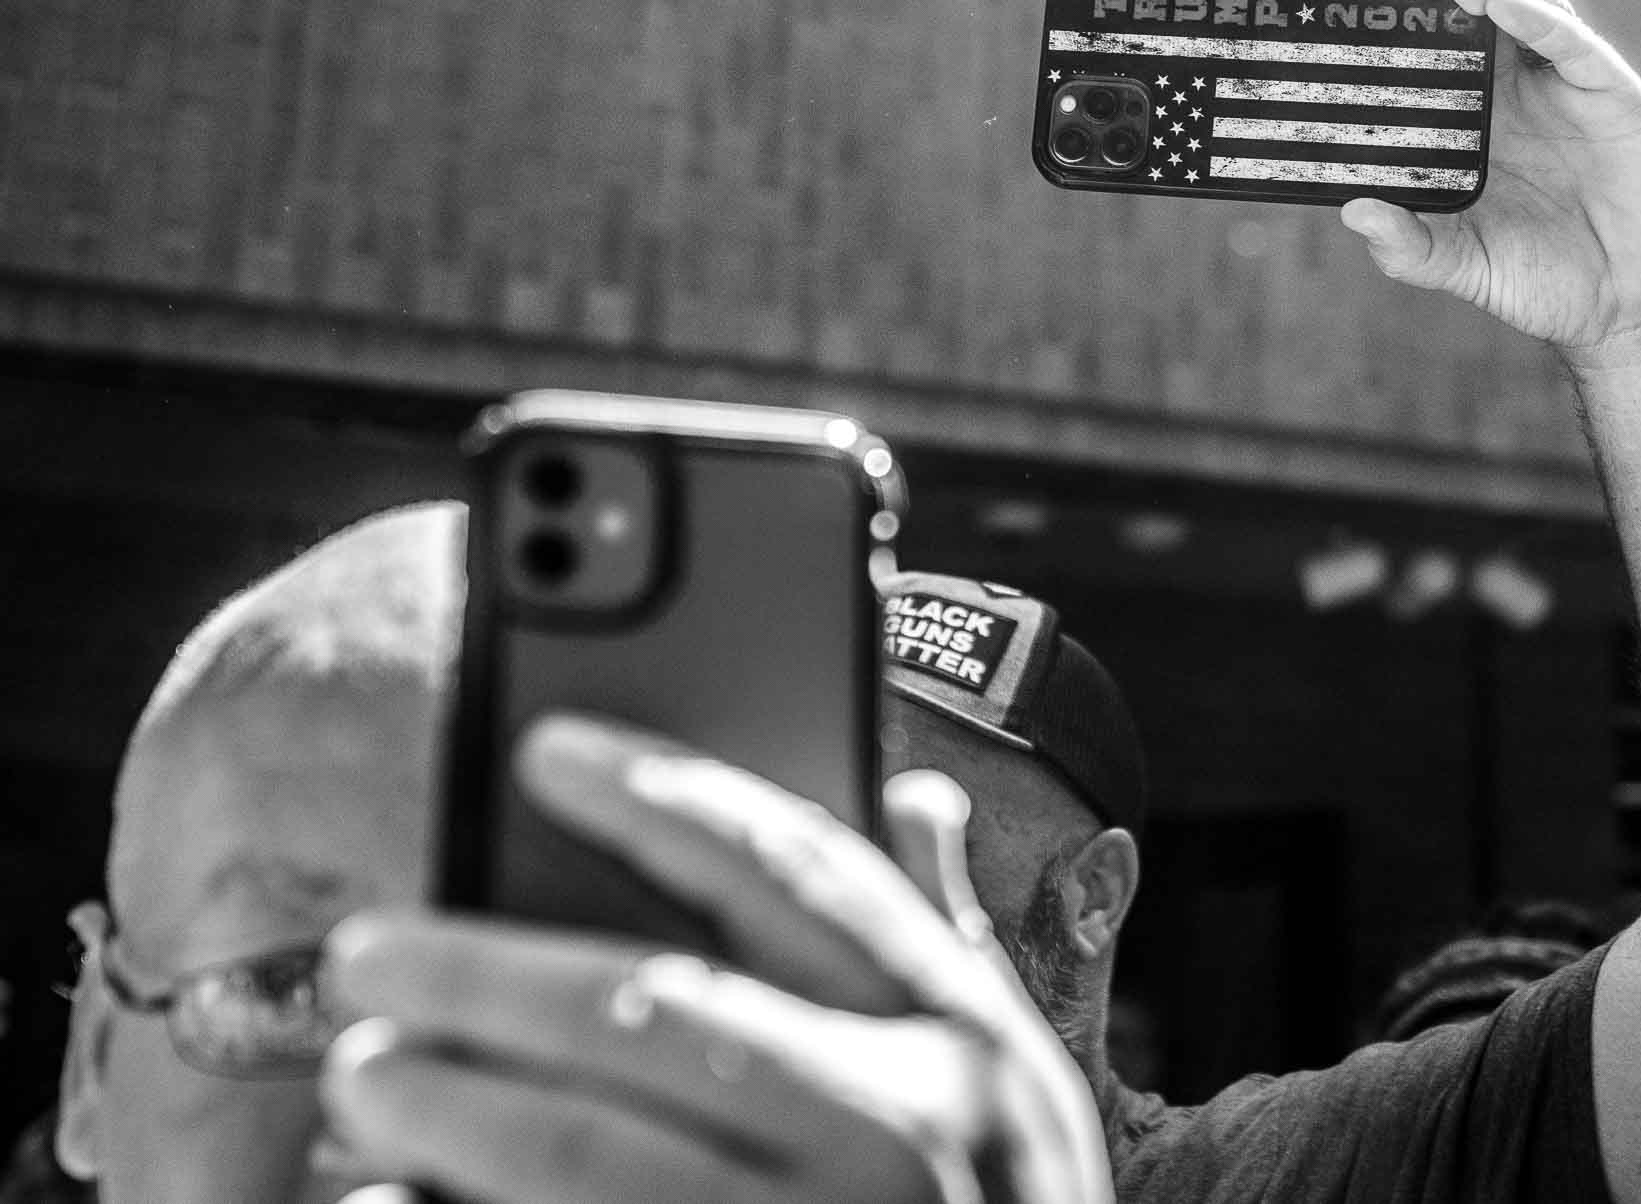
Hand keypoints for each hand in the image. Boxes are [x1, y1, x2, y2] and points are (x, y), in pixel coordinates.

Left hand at [320, 714, 1112, 1203]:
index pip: (790, 872)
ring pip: (583, 1155)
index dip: (660, 796)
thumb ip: (944, 933)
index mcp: (951, 1034)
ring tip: (365, 1071)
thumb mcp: (1011, 1067)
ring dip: (446, 1107)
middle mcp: (892, 1131)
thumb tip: (919, 793)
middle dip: (484, 974)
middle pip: (649, 1008)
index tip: (542, 750)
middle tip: (374, 950)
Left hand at [1343, 0, 1640, 362]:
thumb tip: (1352, 211)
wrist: (1625, 308)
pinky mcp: (1609, 92)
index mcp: (1470, 127)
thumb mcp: (1460, 265)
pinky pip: (1572, 41)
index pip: (1428, 56)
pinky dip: (1537, 15)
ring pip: (1521, 7)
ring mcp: (1560, 88)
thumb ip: (1406, 247)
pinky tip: (1502, 4)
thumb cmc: (1541, 283)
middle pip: (1468, 16)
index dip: (1395, 23)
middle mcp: (1512, 96)